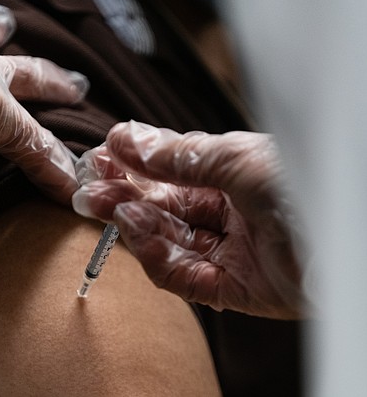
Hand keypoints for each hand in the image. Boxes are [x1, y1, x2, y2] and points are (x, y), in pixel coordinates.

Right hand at [73, 121, 305, 318]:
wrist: (353, 247)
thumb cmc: (312, 187)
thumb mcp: (240, 159)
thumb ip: (179, 156)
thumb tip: (126, 140)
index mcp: (235, 175)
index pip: (173, 169)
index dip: (136, 163)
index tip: (102, 155)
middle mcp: (231, 212)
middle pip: (163, 206)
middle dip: (124, 195)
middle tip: (89, 188)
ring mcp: (232, 251)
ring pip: (168, 240)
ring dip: (134, 225)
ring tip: (109, 207)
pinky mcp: (235, 290)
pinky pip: (185, 276)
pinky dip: (156, 257)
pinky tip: (138, 233)